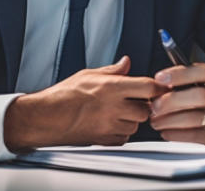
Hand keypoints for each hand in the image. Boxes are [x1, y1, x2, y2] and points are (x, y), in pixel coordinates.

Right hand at [3, 56, 166, 150]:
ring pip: (137, 124)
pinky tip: (110, 123)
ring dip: (133, 118)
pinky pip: (125, 137)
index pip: (149, 87)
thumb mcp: (88, 74)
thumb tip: (126, 63)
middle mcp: (114, 108)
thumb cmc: (63, 96)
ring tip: (118, 111)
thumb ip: (112, 70)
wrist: (46, 118)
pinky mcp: (105, 140)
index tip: (159, 86)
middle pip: (146, 109)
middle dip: (143, 104)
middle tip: (133, 99)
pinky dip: (122, 131)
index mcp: (112, 88)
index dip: (158, 87)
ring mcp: (110, 126)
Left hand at [149, 62, 204, 144]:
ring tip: (155, 121)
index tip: (159, 78)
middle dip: (173, 100)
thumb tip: (155, 86)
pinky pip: (196, 136)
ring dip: (171, 120)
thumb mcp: (199, 83)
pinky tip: (165, 131)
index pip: (204, 72)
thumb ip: (181, 81)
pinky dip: (177, 134)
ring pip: (197, 118)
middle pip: (200, 96)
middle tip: (155, 106)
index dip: (181, 74)